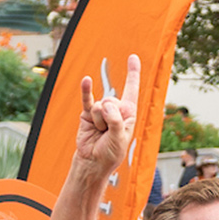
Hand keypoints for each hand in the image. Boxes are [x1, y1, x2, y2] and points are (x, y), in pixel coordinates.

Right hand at [73, 54, 140, 175]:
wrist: (92, 163)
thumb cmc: (110, 154)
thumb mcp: (120, 139)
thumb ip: (115, 121)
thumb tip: (105, 105)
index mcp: (128, 114)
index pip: (131, 90)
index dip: (133, 73)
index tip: (132, 57)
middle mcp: (115, 110)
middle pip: (112, 100)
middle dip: (108, 117)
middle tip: (107, 132)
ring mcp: (101, 111)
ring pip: (99, 105)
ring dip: (99, 121)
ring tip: (99, 133)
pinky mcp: (87, 113)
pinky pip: (87, 99)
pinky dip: (85, 90)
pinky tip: (86, 80)